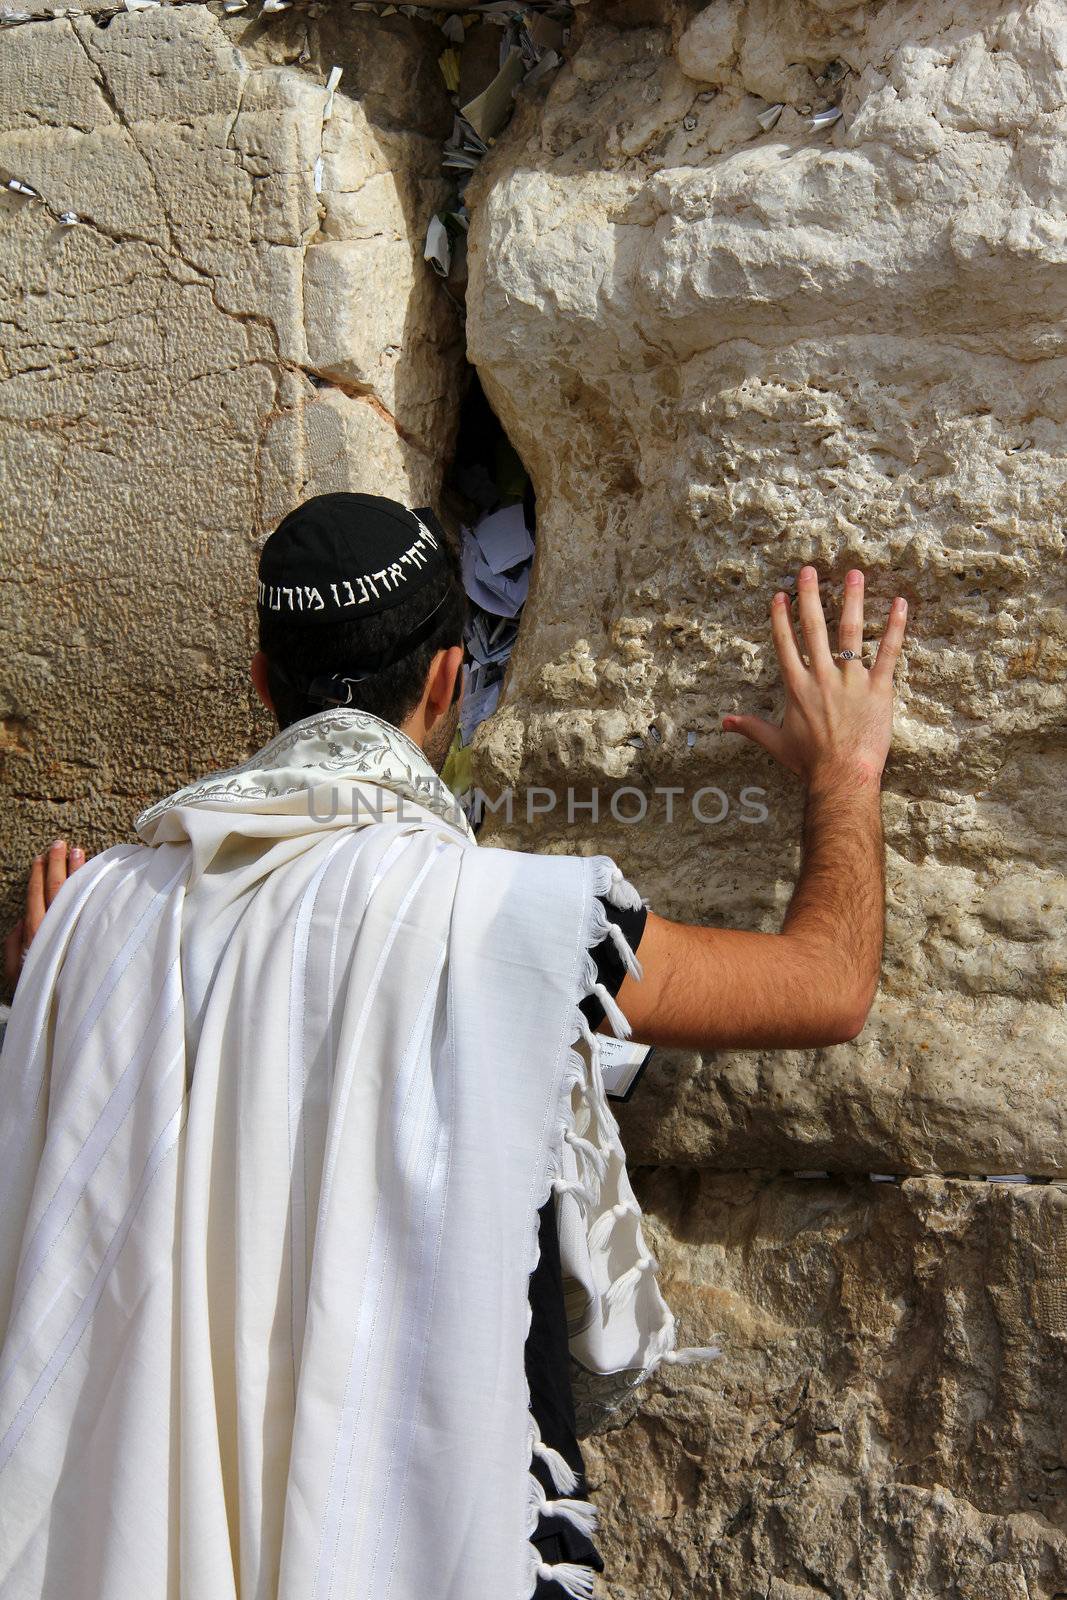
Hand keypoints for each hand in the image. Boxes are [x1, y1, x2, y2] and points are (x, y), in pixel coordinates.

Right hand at [3, 839, 86, 990]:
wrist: (70, 1015)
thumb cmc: (45, 994)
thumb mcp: (20, 972)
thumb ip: (16, 946)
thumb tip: (20, 922)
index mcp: (38, 935)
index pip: (39, 897)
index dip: (39, 875)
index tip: (43, 856)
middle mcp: (58, 930)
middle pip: (58, 890)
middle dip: (57, 865)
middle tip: (61, 844)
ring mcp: (79, 933)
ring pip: (77, 894)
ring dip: (77, 871)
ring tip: (79, 851)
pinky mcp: (96, 939)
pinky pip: (95, 908)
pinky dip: (96, 890)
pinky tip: (100, 877)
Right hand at [722, 567, 907, 786]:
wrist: (842, 776)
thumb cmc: (810, 763)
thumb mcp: (776, 744)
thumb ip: (751, 728)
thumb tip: (724, 724)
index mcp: (797, 687)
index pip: (786, 645)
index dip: (782, 618)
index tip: (781, 595)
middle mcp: (822, 677)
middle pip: (815, 629)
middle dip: (811, 597)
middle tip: (809, 570)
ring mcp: (851, 680)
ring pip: (851, 633)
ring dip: (852, 600)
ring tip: (854, 574)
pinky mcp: (879, 689)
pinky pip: (888, 654)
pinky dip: (895, 628)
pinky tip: (900, 604)